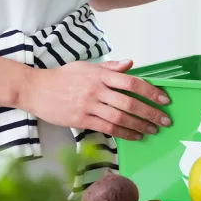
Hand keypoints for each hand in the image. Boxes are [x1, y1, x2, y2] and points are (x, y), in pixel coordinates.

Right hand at [19, 60, 171, 140]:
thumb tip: (130, 64)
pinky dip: (124, 133)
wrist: (36, 89)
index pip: (131, 82)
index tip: (163, 99)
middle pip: (129, 102)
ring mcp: (89, 106)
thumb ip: (110, 67)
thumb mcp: (86, 66)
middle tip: (164, 120)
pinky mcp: (82, 120)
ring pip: (120, 118)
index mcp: (100, 75)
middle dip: (150, 112)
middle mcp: (96, 90)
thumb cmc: (62, 77)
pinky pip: (107, 128)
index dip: (150, 91)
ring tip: (153, 129)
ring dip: (140, 125)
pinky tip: (135, 136)